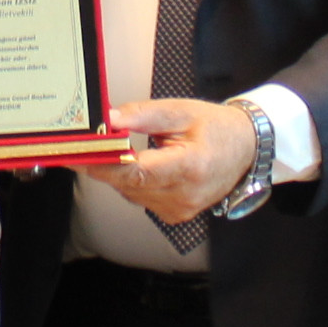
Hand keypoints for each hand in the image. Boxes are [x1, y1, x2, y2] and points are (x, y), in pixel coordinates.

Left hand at [95, 99, 257, 225]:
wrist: (246, 149)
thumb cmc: (217, 128)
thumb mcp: (180, 111)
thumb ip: (142, 115)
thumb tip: (108, 120)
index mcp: (189, 167)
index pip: (136, 172)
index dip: (105, 163)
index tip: (81, 152)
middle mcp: (185, 195)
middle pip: (129, 184)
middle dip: (107, 163)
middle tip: (89, 143)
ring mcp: (180, 209)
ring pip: (131, 193)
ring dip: (121, 172)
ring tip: (123, 148)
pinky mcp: (176, 215)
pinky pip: (141, 198)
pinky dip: (134, 182)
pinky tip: (143, 164)